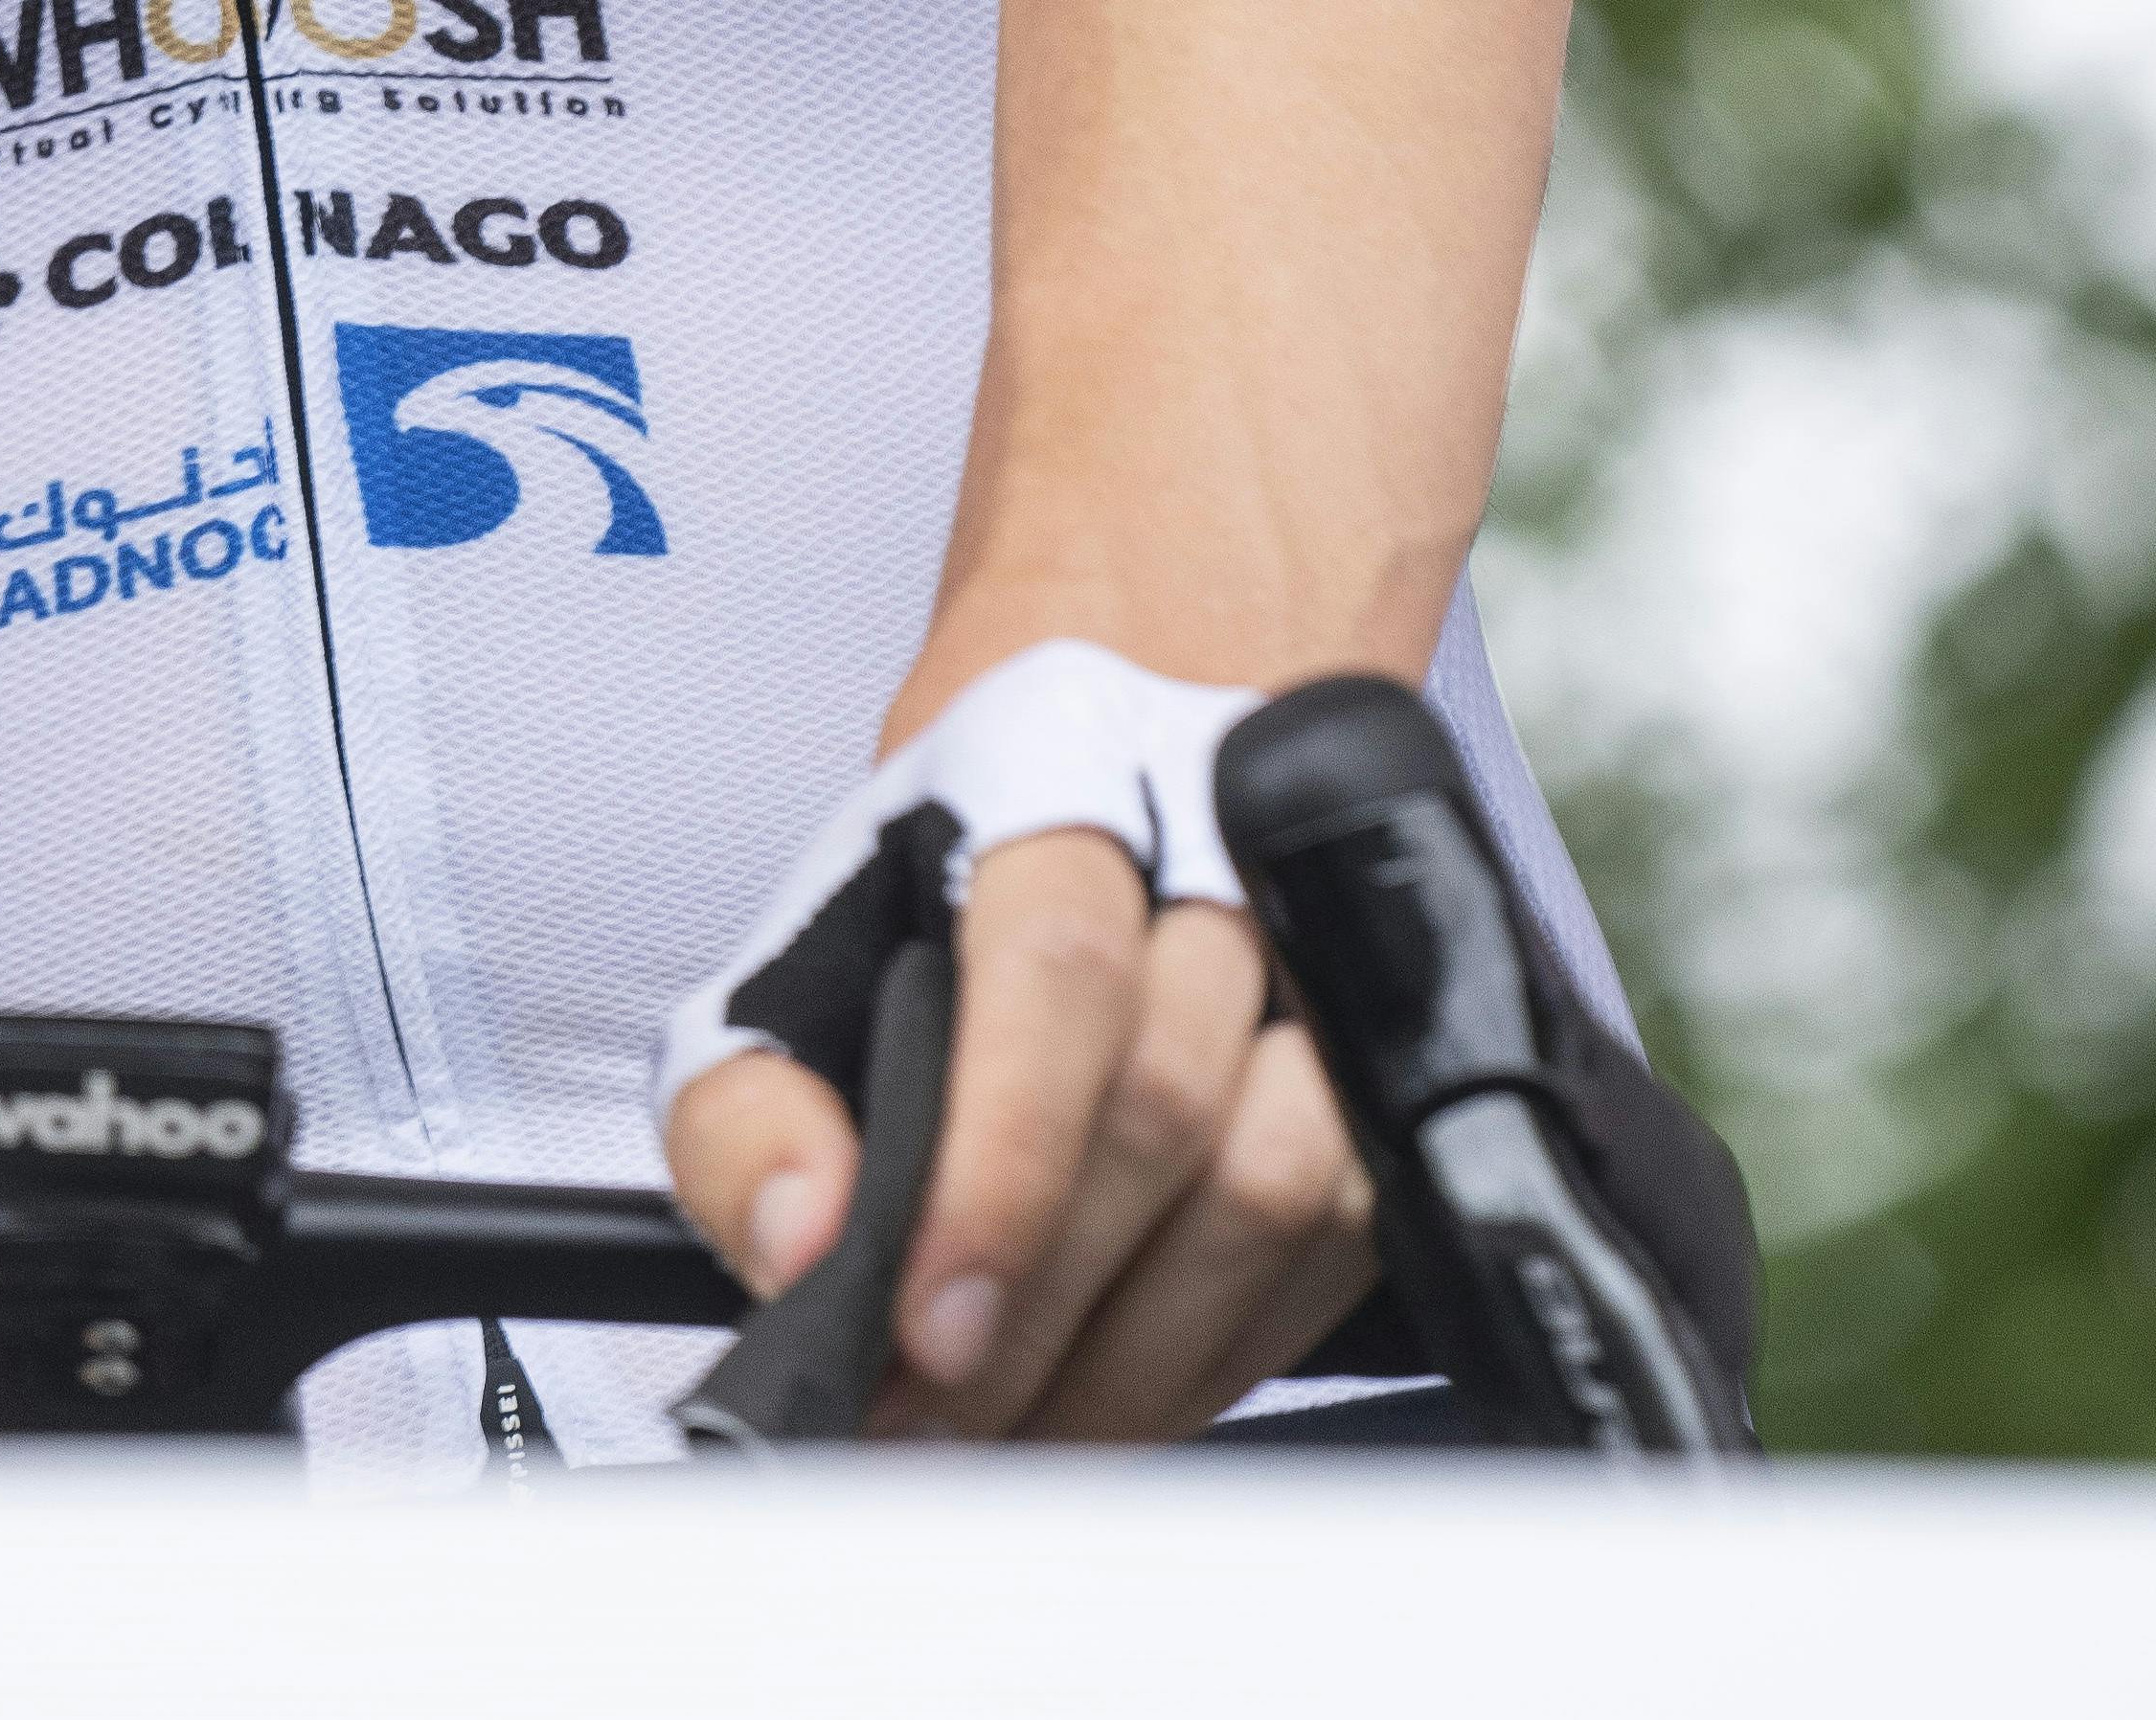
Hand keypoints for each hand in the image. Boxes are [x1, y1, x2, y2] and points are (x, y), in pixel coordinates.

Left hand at [665, 823, 1374, 1441]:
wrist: (1120, 725)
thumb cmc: (958, 857)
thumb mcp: (813, 934)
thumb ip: (755, 1095)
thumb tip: (798, 1241)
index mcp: (1052, 764)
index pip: (1054, 971)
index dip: (1002, 1165)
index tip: (928, 1322)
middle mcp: (1215, 831)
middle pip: (1166, 1101)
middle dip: (1043, 1306)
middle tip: (935, 1422)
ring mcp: (1330, 932)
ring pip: (1282, 1178)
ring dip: (1145, 1352)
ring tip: (1026, 1429)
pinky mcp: (1400, 1043)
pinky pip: (1349, 1229)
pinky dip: (1236, 1346)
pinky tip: (1135, 1385)